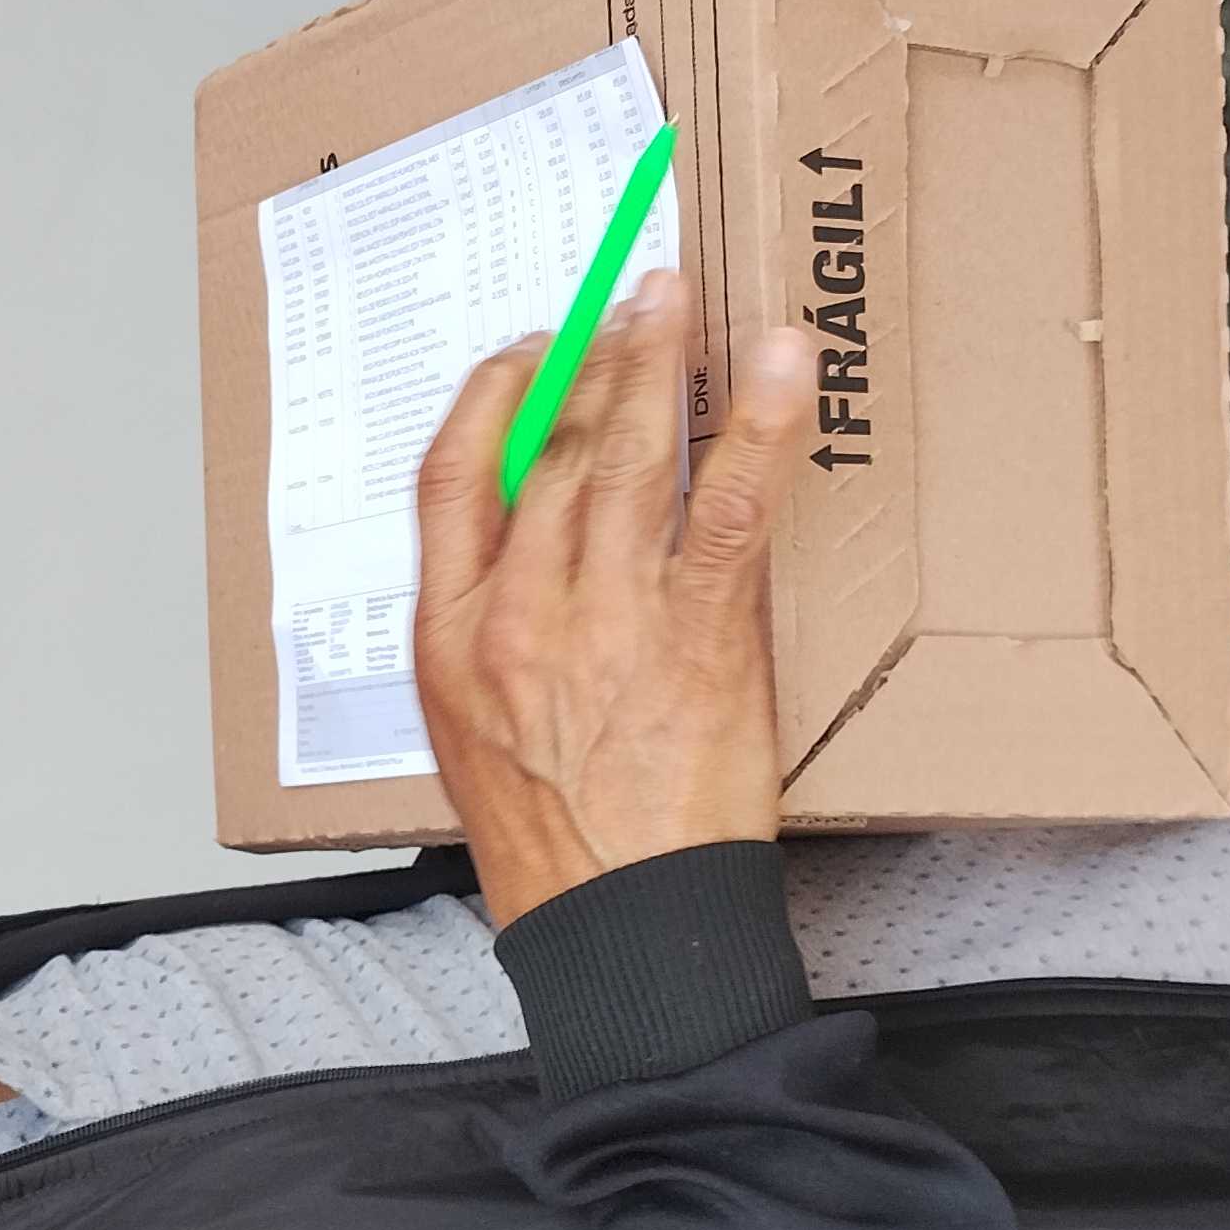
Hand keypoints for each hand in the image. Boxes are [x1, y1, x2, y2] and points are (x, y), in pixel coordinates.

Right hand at [411, 271, 820, 926]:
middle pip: (548, 449)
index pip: (450, 476)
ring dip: (656, 360)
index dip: (489, 396)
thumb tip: (541, 542)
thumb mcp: (474, 734)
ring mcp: (605, 619)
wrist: (621, 931)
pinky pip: (729, 505)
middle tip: (625, 298)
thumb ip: (494, 630)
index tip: (526, 354)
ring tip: (677, 298)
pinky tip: (780, 365)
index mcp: (449, 637)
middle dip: (589, 357)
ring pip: (628, 456)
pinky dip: (761, 424)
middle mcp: (518, 613)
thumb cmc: (555, 848)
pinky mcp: (696, 634)